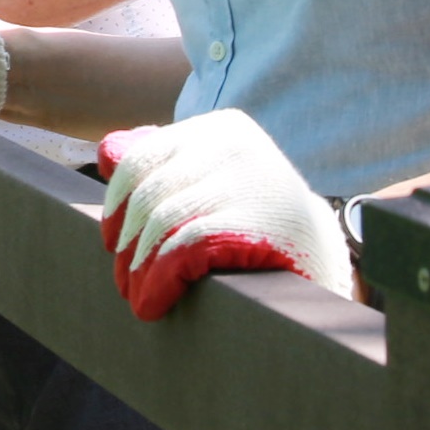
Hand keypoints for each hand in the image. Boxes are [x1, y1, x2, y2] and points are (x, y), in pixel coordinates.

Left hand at [98, 110, 352, 321]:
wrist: (323, 250)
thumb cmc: (257, 214)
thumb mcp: (217, 174)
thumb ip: (170, 162)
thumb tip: (106, 153)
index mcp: (221, 127)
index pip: (143, 158)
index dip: (116, 202)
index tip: (112, 238)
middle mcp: (232, 146)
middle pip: (149, 195)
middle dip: (126, 243)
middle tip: (121, 277)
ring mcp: (244, 182)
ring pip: (160, 223)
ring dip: (139, 268)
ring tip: (134, 295)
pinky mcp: (250, 223)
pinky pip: (182, 250)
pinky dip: (159, 280)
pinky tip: (152, 302)